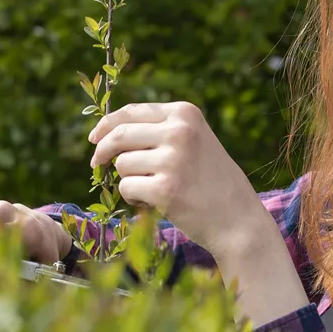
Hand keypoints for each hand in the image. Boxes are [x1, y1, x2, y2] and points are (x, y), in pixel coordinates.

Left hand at [88, 101, 266, 260]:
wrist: (239, 220)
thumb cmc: (214, 183)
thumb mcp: (196, 142)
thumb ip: (161, 131)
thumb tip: (109, 131)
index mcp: (185, 114)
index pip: (132, 111)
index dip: (107, 124)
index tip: (94, 137)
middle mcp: (179, 131)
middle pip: (119, 135)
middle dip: (102, 151)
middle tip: (97, 164)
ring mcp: (172, 160)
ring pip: (121, 164)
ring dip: (128, 179)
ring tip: (154, 189)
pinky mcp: (165, 189)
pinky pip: (126, 189)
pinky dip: (134, 199)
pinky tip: (157, 203)